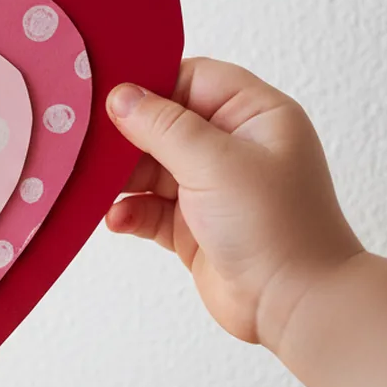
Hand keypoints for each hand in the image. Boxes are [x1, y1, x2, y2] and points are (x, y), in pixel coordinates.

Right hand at [105, 57, 363, 349]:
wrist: (295, 306)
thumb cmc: (276, 227)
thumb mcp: (215, 162)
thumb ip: (162, 126)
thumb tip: (121, 96)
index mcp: (254, 115)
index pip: (192, 79)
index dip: (152, 85)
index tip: (110, 97)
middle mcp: (233, 146)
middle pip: (163, 124)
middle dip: (127, 138)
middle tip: (91, 145)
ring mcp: (211, 188)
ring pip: (150, 167)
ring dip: (122, 179)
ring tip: (99, 188)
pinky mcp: (192, 225)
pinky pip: (149, 207)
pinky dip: (130, 211)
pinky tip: (118, 219)